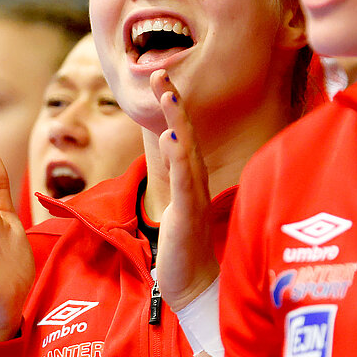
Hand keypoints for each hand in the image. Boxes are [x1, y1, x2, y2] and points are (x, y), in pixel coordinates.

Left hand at [148, 70, 217, 309]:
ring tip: (167, 94)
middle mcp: (196, 181)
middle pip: (185, 133)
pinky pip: (185, 182)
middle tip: (160, 71)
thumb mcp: (176, 203)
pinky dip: (179, 159)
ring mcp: (194, 196)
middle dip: (174, 101)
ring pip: (186, 151)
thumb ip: (177, 174)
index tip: (161, 77)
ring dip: (177, 120)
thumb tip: (171, 143)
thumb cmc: (183, 246)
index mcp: (191, 177)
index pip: (182, 133)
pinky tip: (172, 139)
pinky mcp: (189, 215)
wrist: (193, 285)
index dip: (173, 105)